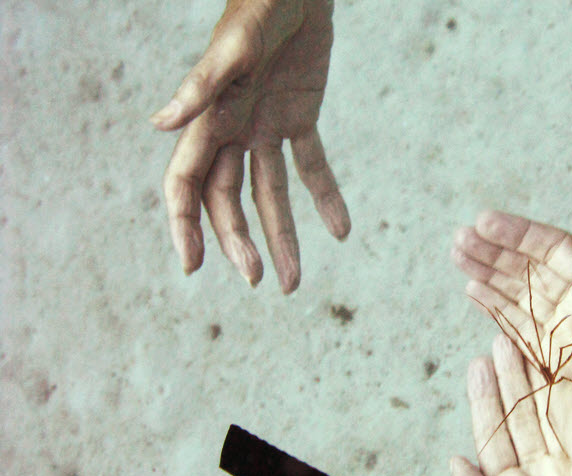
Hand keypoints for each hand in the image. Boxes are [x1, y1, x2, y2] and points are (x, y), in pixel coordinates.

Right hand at [152, 0, 349, 292]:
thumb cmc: (260, 6)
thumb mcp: (235, 46)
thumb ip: (202, 86)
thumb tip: (159, 124)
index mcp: (209, 118)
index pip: (187, 182)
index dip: (185, 224)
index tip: (193, 266)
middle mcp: (233, 130)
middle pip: (229, 199)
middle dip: (241, 241)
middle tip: (261, 280)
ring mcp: (266, 127)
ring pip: (269, 194)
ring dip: (282, 236)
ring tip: (294, 281)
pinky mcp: (300, 118)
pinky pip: (312, 166)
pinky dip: (326, 197)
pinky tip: (340, 231)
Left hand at [451, 335, 571, 475]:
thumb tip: (454, 462)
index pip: (493, 435)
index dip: (485, 400)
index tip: (478, 366)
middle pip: (520, 418)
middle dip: (511, 381)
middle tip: (502, 342)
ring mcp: (568, 470)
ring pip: (549, 416)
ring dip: (538, 382)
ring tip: (527, 345)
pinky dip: (571, 400)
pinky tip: (564, 372)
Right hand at [453, 210, 571, 475]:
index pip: (553, 248)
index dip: (518, 233)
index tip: (484, 221)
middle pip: (530, 266)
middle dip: (494, 250)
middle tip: (459, 238)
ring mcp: (561, 329)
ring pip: (517, 291)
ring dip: (487, 271)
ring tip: (457, 254)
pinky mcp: (545, 357)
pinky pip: (513, 321)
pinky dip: (491, 303)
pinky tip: (471, 288)